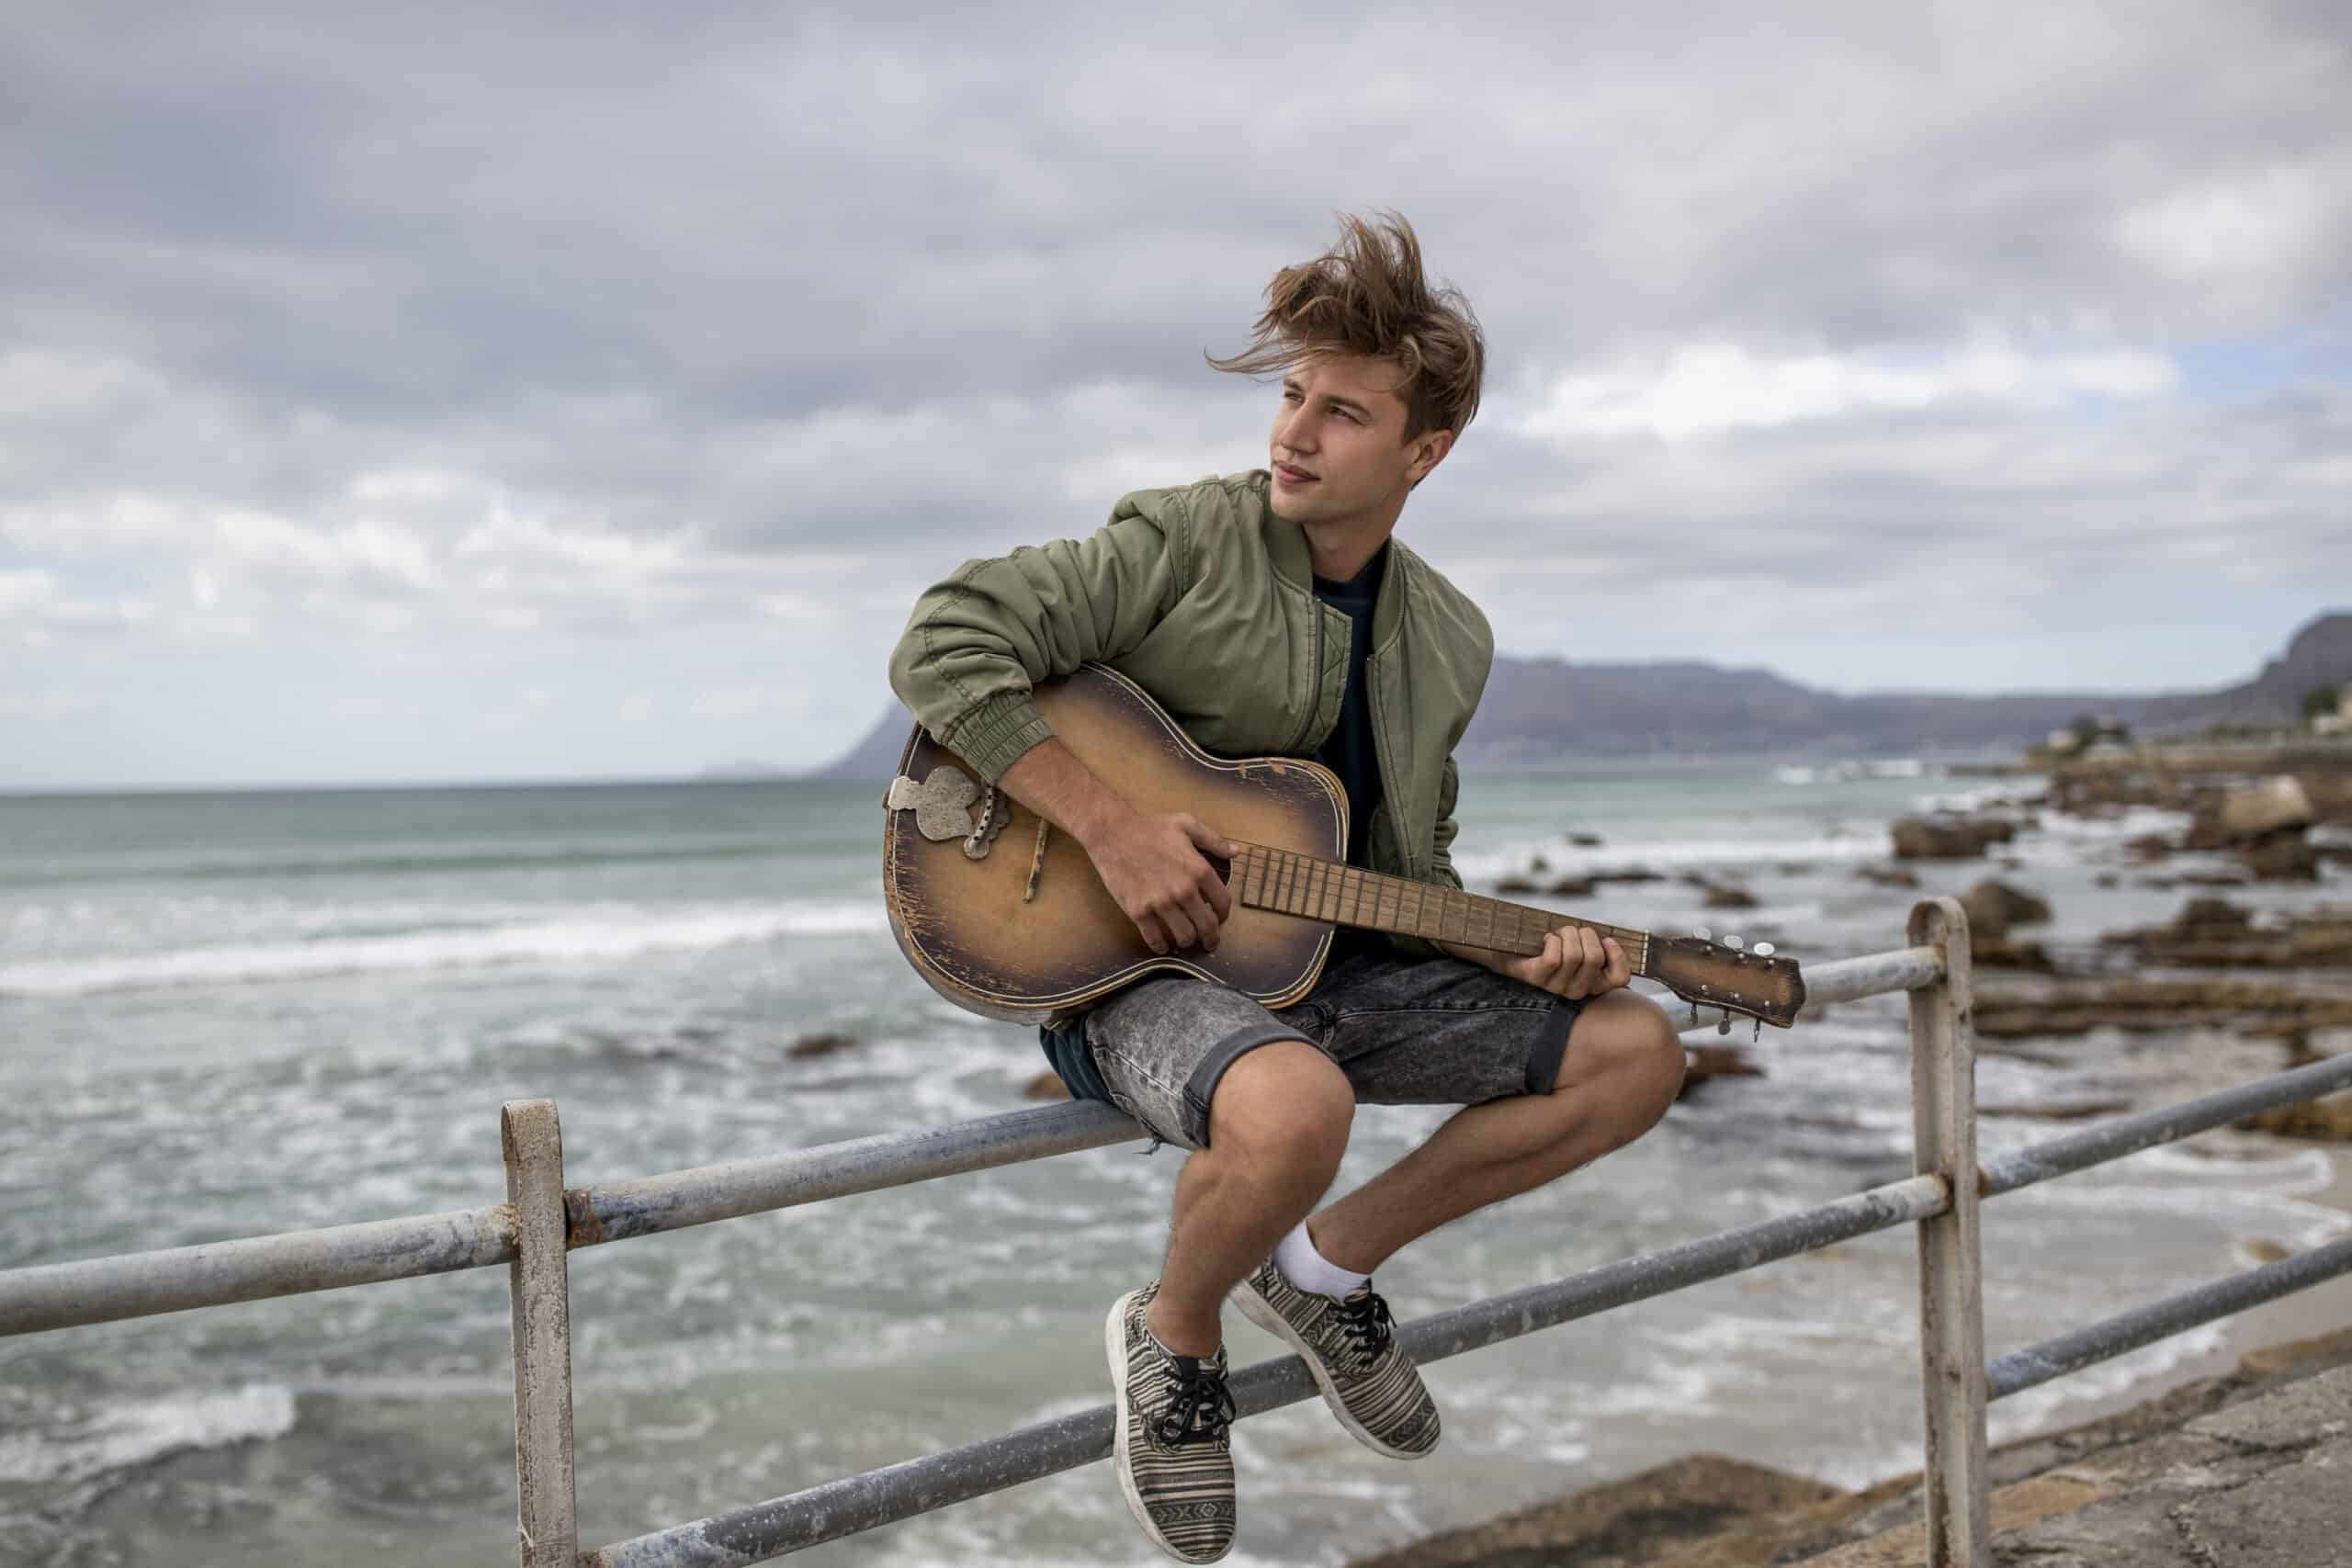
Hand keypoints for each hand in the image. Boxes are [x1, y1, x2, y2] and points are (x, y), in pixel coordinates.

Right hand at [1083, 811, 1235, 954]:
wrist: (1113, 833)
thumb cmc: (1150, 827)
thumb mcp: (1187, 825)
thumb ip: (1214, 840)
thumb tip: (1236, 852)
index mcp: (1199, 870)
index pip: (1222, 903)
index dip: (1224, 915)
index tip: (1219, 919)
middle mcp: (1183, 890)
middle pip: (1206, 926)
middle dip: (1211, 938)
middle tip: (1209, 943)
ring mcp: (1161, 903)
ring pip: (1184, 936)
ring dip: (1187, 942)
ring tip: (1186, 940)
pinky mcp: (1139, 911)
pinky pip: (1155, 939)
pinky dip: (1161, 947)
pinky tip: (1163, 946)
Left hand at [1496, 924, 1631, 999]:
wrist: (1507, 950)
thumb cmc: (1546, 945)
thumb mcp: (1575, 945)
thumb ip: (1593, 944)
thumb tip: (1611, 938)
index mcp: (1591, 984)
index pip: (1619, 979)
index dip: (1618, 955)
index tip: (1607, 939)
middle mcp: (1575, 991)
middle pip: (1594, 957)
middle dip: (1585, 933)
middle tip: (1572, 931)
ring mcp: (1554, 987)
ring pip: (1574, 955)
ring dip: (1566, 933)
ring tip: (1557, 934)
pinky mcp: (1535, 978)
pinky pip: (1553, 958)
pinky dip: (1552, 940)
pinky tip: (1546, 939)